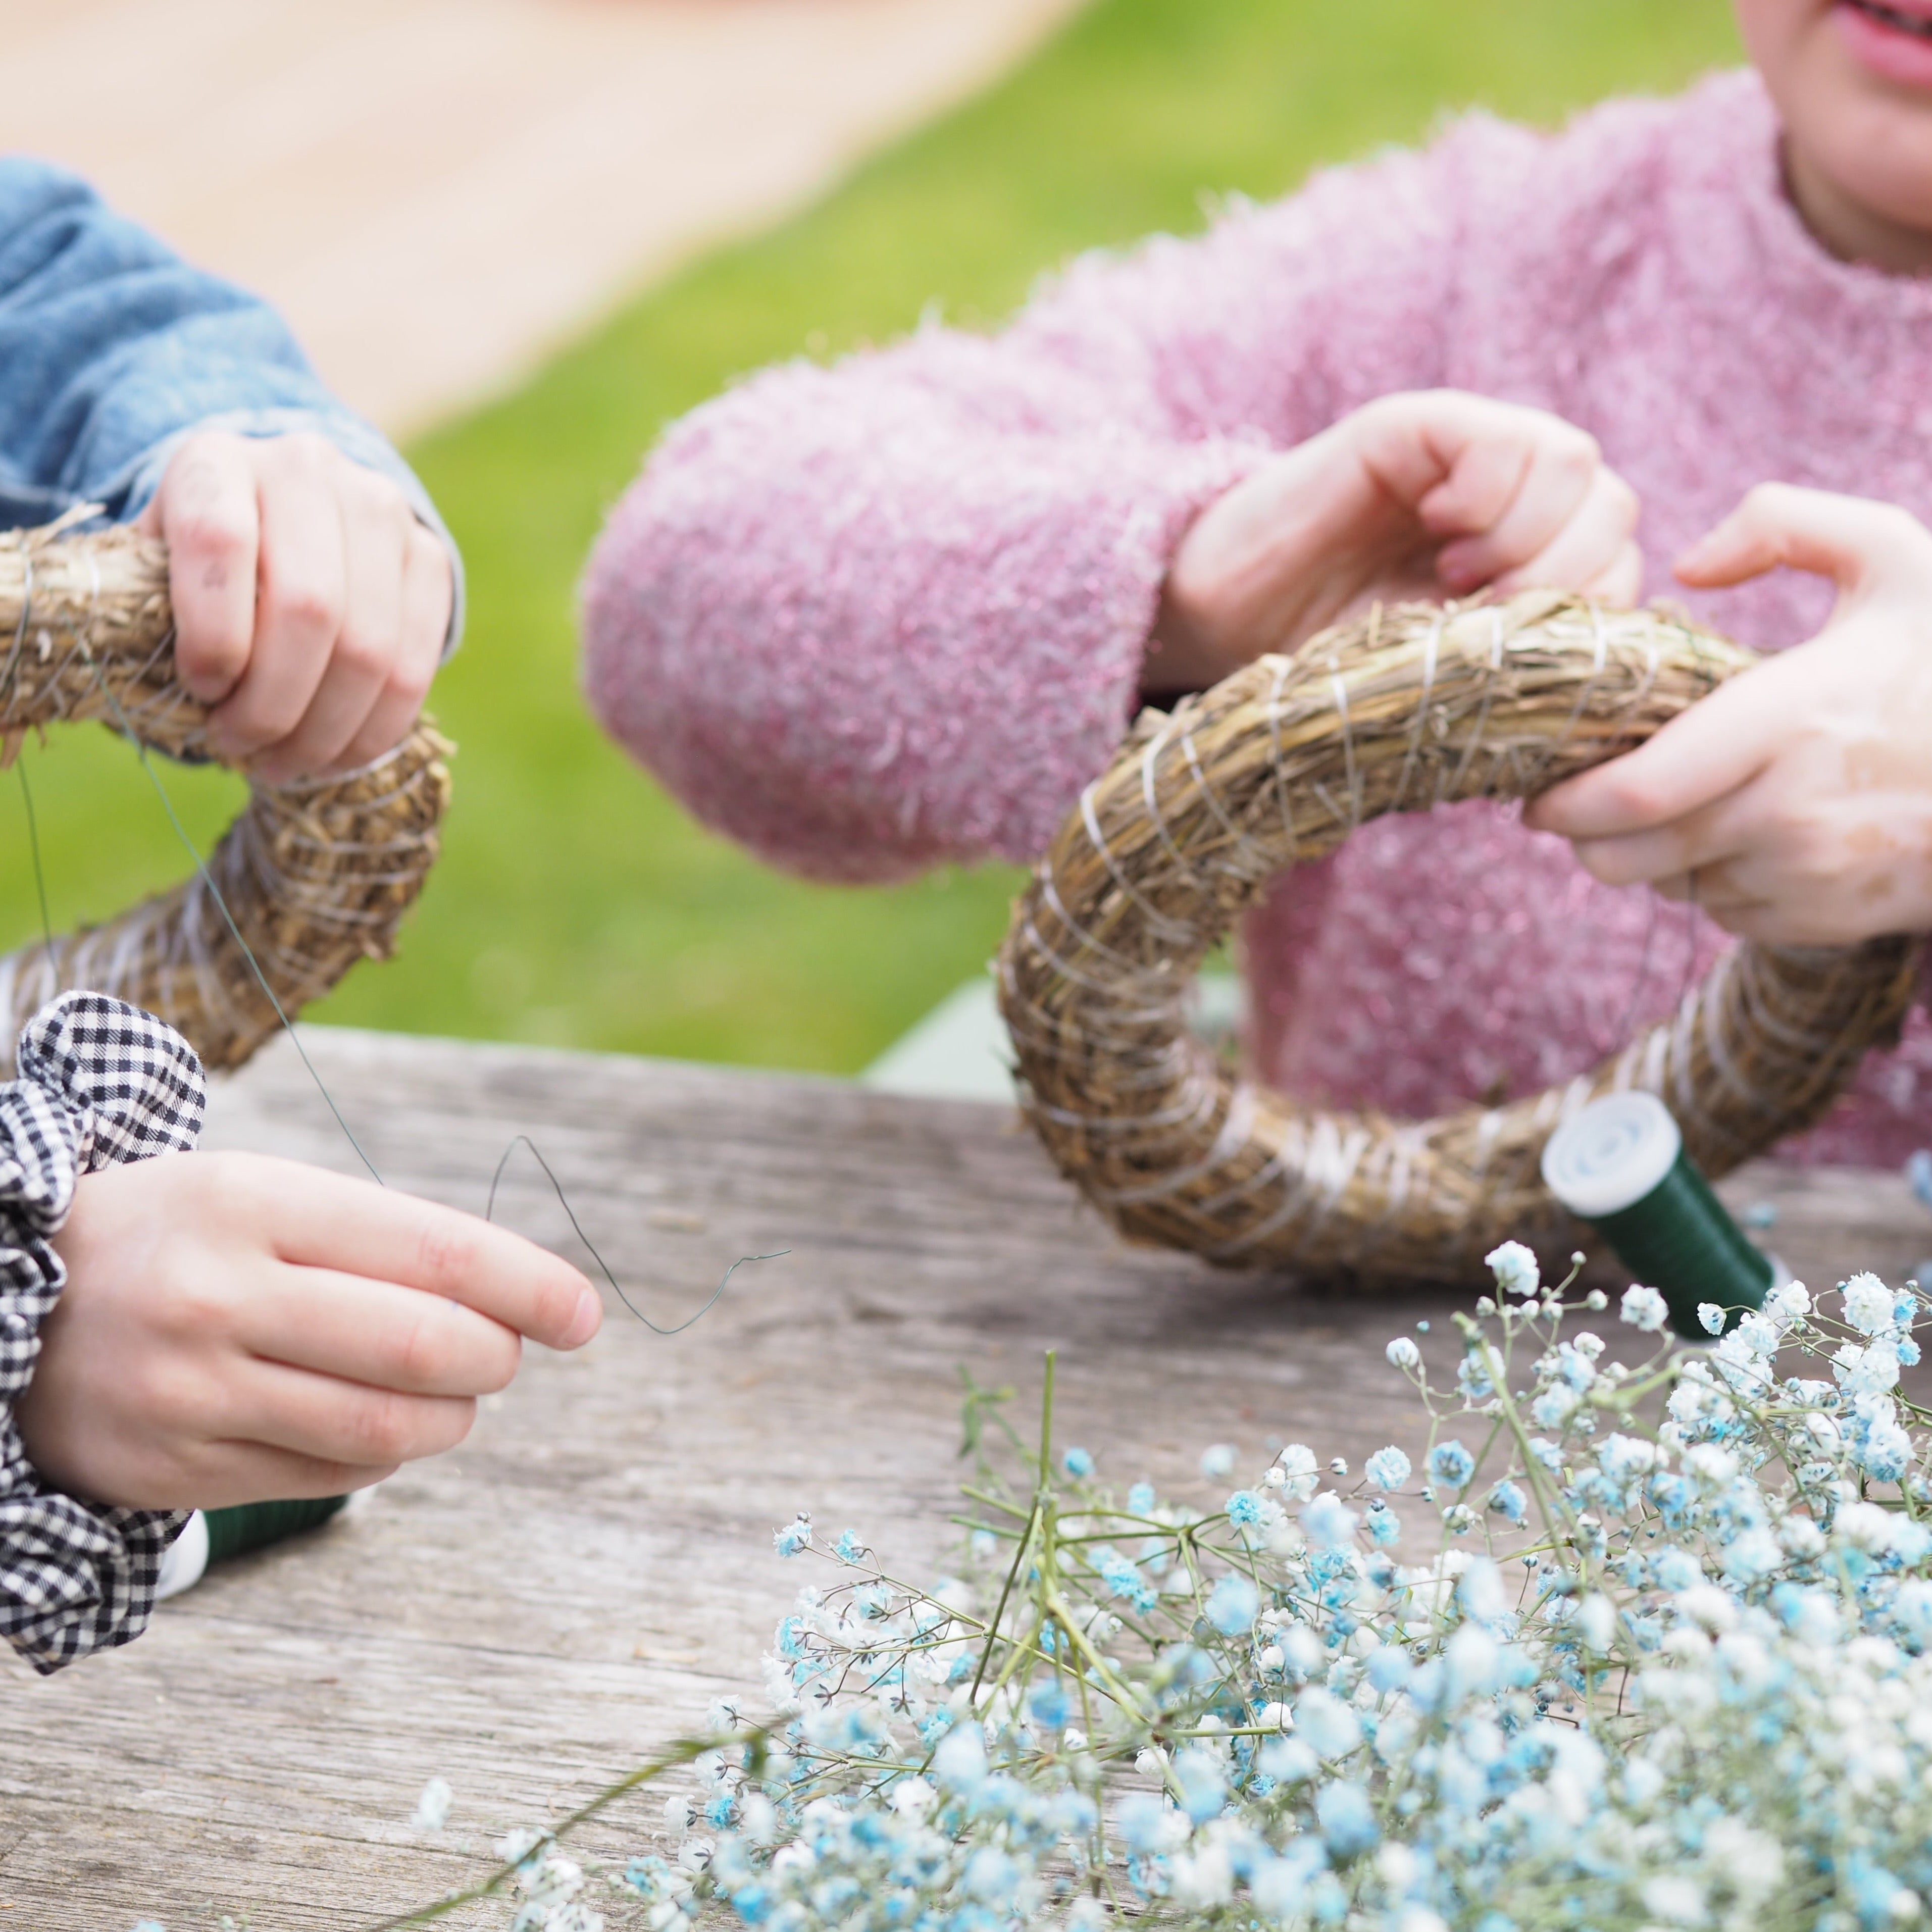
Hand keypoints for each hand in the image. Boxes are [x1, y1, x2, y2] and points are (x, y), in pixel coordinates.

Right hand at [14, 1152, 601, 1510]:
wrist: (12, 1301)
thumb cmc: (179, 1236)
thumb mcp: (263, 1194)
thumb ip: (381, 1241)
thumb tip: (516, 1301)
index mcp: (254, 1204)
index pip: (436, 1252)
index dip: (530, 1286)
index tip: (583, 1314)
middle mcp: (220, 1297)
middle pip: (423, 1347)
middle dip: (494, 1356)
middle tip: (505, 1352)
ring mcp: (193, 1391)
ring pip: (386, 1426)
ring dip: (452, 1416)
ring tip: (453, 1393)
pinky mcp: (176, 1467)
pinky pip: (330, 1474)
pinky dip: (383, 1452)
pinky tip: (376, 1423)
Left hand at [139, 431, 452, 781]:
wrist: (288, 512)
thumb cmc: (202, 562)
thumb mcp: (156, 568)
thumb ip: (156, 618)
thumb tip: (186, 709)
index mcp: (218, 461)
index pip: (220, 541)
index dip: (213, 633)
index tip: (200, 691)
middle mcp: (307, 468)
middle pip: (310, 607)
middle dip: (273, 703)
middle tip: (239, 748)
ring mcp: (382, 510)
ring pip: (369, 648)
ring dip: (322, 730)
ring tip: (280, 765)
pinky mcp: (429, 556)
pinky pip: (414, 667)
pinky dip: (372, 731)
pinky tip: (332, 757)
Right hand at [1148, 389, 1640, 691]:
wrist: (1220, 628)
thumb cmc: (1324, 663)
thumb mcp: (1440, 676)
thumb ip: (1519, 666)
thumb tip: (1603, 683)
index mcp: (1524, 558)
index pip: (1619, 560)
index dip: (1593, 609)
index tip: (1522, 649)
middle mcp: (1508, 498)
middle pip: (1613, 506)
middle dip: (1569, 576)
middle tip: (1490, 613)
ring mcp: (1465, 456)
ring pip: (1574, 461)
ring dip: (1530, 535)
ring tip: (1458, 575)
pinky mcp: (1416, 428)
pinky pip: (1500, 434)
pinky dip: (1488, 489)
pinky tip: (1440, 527)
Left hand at [1525, 484, 1931, 944]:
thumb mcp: (1893, 557)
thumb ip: (1785, 525)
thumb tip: (1688, 566)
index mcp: (1788, 721)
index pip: (1636, 792)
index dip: (1566, 805)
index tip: (1535, 795)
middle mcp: (1788, 811)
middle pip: (1629, 855)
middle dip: (1582, 838)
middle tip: (1569, 808)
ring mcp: (1806, 875)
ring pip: (1671, 885)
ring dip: (1647, 856)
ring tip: (1669, 808)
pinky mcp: (1821, 919)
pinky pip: (1722, 912)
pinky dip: (1705, 881)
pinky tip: (1735, 834)